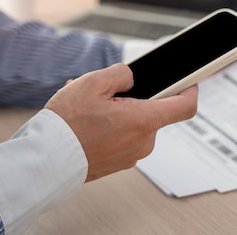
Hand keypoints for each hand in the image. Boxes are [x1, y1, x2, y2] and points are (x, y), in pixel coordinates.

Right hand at [45, 63, 197, 181]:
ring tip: (90, 108)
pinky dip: (111, 127)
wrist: (45, 160)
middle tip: (107, 93)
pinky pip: (123, 138)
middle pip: (152, 111)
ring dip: (118, 112)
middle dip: (133, 99)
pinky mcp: (119, 164)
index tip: (188, 81)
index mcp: (143, 121)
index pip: (185, 107)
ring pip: (135, 124)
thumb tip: (132, 77)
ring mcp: (131, 156)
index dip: (191, 90)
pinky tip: (88, 122)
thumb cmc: (67, 125)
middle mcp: (143, 142)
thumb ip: (121, 74)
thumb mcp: (92, 83)